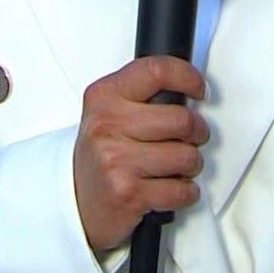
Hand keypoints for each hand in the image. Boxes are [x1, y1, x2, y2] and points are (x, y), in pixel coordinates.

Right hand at [73, 56, 210, 251]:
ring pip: (187, 157)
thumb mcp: (109, 112)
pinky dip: (186, 192)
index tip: (198, 88)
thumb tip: (188, 91)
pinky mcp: (129, 193)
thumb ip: (143, 95)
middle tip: (191, 137)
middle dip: (198, 132)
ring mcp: (116, 160)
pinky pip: (182, 190)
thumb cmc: (101, 154)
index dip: (187, 77)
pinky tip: (170, 187)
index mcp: (104, 97)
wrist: (75, 201)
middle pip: (182, 119)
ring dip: (191, 165)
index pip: (156, 71)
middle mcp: (107, 125)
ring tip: (176, 165)